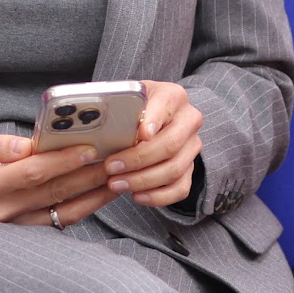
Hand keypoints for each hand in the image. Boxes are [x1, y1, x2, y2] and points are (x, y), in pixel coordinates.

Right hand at [0, 131, 117, 228]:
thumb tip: (28, 144)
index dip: (63, 161)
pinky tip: (99, 195)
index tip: (90, 148)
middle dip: (88, 175)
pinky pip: (57, 221)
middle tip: (116, 160)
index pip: (34, 172)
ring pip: (61, 210)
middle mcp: (3, 210)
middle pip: (54, 192)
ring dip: (92, 195)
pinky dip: (81, 208)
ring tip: (117, 178)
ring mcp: (14, 225)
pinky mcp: (21, 230)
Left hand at [93, 80, 202, 210]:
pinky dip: (158, 196)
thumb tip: (101, 125)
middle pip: (170, 144)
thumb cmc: (134, 108)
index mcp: (172, 96)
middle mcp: (188, 120)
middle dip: (138, 159)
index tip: (140, 135)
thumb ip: (120, 108)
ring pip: (174, 169)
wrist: (152, 118)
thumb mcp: (127, 99)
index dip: (153, 121)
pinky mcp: (190, 168)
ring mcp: (191, 146)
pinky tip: (136, 196)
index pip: (165, 106)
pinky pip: (181, 188)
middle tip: (111, 167)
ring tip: (116, 184)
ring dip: (143, 181)